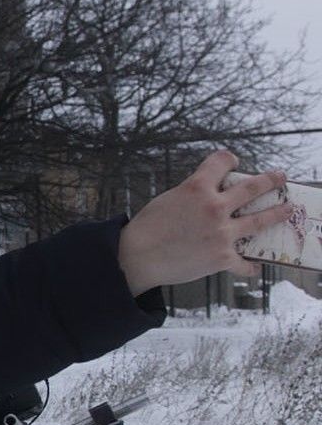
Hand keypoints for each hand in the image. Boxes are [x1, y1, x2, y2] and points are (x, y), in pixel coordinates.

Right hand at [118, 151, 291, 294]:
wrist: (136, 258)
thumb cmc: (145, 229)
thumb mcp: (168, 200)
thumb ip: (192, 196)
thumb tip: (208, 198)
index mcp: (196, 188)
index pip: (222, 162)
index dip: (228, 159)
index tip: (233, 162)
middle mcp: (214, 208)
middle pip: (253, 188)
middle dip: (271, 180)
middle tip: (281, 177)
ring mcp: (221, 234)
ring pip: (260, 220)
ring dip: (278, 213)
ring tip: (288, 209)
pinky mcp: (221, 258)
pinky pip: (244, 262)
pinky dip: (250, 265)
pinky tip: (255, 265)